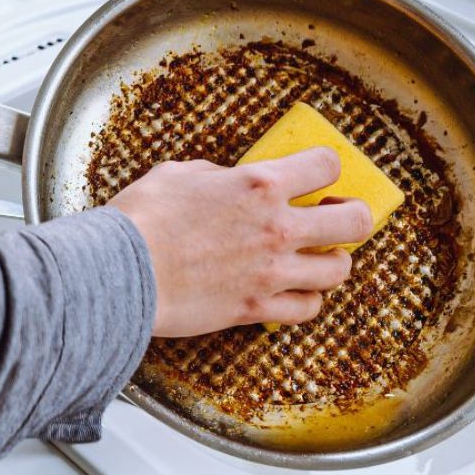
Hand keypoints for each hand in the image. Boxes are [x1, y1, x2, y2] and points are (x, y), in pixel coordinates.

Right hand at [109, 147, 370, 336]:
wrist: (120, 270)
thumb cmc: (141, 219)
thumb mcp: (177, 174)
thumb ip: (214, 175)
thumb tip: (225, 181)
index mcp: (258, 184)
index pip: (325, 165)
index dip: (327, 166)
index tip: (319, 174)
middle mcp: (276, 227)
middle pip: (354, 221)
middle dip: (351, 215)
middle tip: (335, 216)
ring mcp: (271, 272)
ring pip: (337, 270)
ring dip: (330, 261)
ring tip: (317, 258)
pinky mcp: (256, 308)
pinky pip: (306, 309)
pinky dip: (304, 300)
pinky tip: (292, 292)